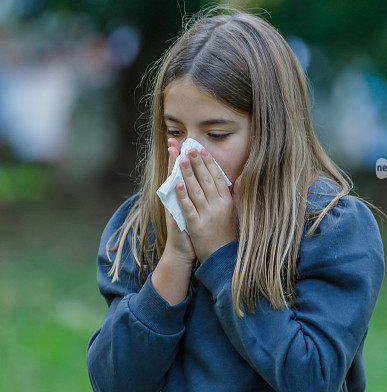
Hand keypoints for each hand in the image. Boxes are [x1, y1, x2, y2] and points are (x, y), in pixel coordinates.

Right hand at [163, 142, 196, 263]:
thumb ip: (199, 193)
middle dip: (177, 157)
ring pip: (176, 186)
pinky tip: (176, 183)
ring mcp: (175, 209)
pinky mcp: (177, 219)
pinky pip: (177, 204)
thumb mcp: (196, 209)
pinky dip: (177, 194)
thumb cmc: (192, 230)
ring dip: (178, 170)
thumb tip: (206, 178)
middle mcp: (176, 200)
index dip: (180, 156)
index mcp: (182, 195)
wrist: (183, 251)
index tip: (178, 140)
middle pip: (177, 174)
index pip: (180, 172)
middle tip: (176, 140)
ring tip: (178, 154)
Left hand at [169, 139, 239, 263]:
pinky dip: (181, 194)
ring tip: (180, 158)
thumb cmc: (227, 235)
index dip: (209, 162)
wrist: (221, 259)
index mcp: (228, 202)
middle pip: (206, 179)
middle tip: (189, 147)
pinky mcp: (196, 226)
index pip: (217, 177)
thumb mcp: (237, 213)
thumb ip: (236, 195)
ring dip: (187, 172)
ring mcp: (207, 216)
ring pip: (196, 190)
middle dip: (197, 162)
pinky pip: (187, 207)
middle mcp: (218, 206)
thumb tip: (240, 178)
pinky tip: (176, 182)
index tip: (202, 149)